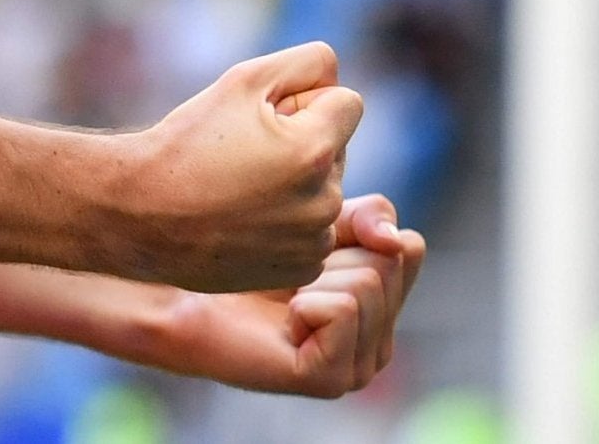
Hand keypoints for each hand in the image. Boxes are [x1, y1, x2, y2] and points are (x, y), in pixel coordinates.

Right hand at [110, 42, 363, 293]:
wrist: (141, 216)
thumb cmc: (189, 143)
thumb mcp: (243, 80)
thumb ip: (306, 64)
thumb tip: (336, 80)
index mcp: (315, 150)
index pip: (347, 103)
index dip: (305, 100)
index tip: (264, 117)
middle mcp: (325, 201)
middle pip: (337, 148)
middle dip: (304, 141)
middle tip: (244, 153)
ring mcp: (314, 242)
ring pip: (324, 190)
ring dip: (297, 183)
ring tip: (239, 187)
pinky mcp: (301, 269)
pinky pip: (313, 229)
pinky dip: (288, 221)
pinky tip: (244, 218)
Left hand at [143, 194, 426, 397]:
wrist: (189, 293)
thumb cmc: (251, 259)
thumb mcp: (323, 222)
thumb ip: (371, 217)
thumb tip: (397, 238)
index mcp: (387, 310)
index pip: (409, 248)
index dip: (356, 231)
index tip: (313, 247)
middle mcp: (381, 346)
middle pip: (388, 265)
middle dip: (331, 255)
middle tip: (293, 279)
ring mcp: (359, 369)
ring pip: (367, 285)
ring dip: (314, 277)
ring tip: (286, 300)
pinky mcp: (330, 380)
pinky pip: (342, 310)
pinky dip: (305, 301)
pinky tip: (284, 319)